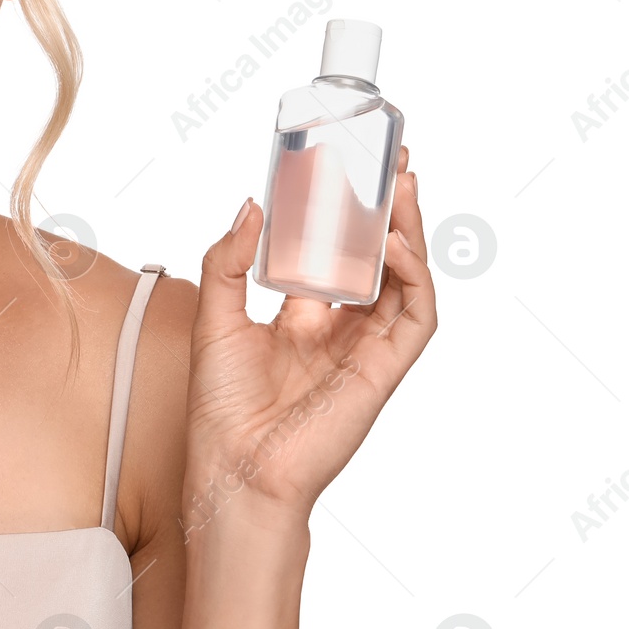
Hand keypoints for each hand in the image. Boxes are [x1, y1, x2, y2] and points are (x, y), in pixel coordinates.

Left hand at [183, 144, 437, 523]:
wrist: (233, 468)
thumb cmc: (221, 408)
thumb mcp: (214, 317)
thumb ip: (228, 260)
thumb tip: (252, 204)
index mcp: (304, 318)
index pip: (336, 254)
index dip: (347, 214)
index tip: (349, 167)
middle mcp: (341, 331)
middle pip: (378, 259)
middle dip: (390, 210)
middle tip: (393, 160)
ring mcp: (367, 350)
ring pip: (405, 280)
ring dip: (409, 231)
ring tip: (402, 185)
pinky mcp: (383, 371)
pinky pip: (415, 317)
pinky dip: (413, 277)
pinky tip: (393, 244)